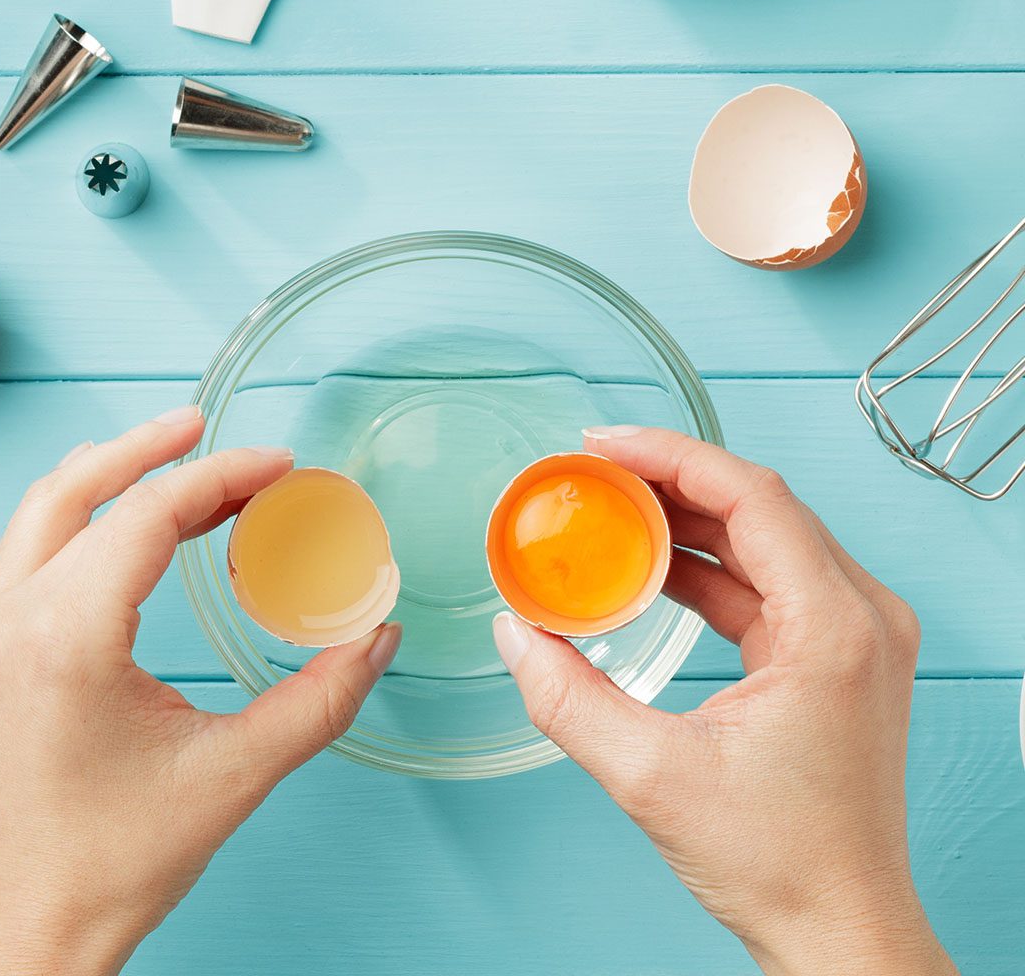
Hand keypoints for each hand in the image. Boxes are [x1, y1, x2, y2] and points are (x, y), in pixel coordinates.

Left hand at [0, 407, 400, 975]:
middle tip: (211, 426)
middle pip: (80, 489)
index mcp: (65, 640)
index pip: (146, 515)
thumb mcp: (235, 774)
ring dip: (111, 472)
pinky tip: (128, 523)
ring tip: (177, 456)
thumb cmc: (114, 863)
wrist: (28, 931)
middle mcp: (9, 621)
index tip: (278, 465)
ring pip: (44, 510)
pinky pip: (30, 549)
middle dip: (152, 446)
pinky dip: (82, 515)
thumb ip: (321, 699)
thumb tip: (378, 638)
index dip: (221, 476)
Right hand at [493, 426, 955, 975]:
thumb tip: (513, 632)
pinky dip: (705, 564)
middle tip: (591, 471)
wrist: (840, 929)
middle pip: (757, 505)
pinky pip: (765, 579)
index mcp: (833, 627)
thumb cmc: (778, 862)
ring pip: (762, 537)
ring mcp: (853, 632)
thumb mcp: (651, 777)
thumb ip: (567, 698)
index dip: (669, 456)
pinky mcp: (834, 653)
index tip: (601, 444)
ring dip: (685, 518)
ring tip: (609, 507)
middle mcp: (859, 614)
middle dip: (668, 479)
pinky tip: (649, 563)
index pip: (752, 497)